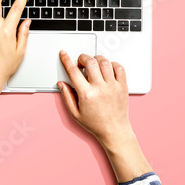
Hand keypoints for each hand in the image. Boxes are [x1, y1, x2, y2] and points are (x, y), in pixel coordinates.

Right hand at [57, 51, 151, 181]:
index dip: (66, 60)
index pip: (73, 71)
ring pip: (104, 62)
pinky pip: (119, 68)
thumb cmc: (96, 124)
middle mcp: (100, 88)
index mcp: (87, 95)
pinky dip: (112, 64)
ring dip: (96, 59)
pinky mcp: (123, 86)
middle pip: (90, 62)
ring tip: (94, 65)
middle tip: (81, 62)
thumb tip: (62, 84)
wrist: (114, 131)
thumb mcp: (75, 113)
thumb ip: (67, 96)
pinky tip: (107, 69)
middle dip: (82, 58)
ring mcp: (113, 86)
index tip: (64, 54)